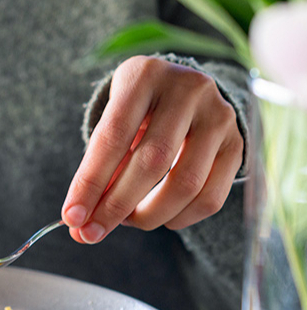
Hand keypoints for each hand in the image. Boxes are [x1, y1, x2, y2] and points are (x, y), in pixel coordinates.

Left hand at [61, 56, 243, 243]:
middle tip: (91, 233)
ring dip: (148, 216)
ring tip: (127, 221)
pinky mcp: (237, 143)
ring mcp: (219, 115)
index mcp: (144, 76)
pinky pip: (210, 197)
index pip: (112, 138)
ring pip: (185, 184)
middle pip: (151, 162)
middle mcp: (187, 89)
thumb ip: (97, 168)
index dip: (90, 182)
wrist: (182, 90)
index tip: (72, 217)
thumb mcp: (113, 123)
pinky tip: (160, 218)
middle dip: (116, 206)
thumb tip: (78, 225)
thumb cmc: (136, 113)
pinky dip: (180, 218)